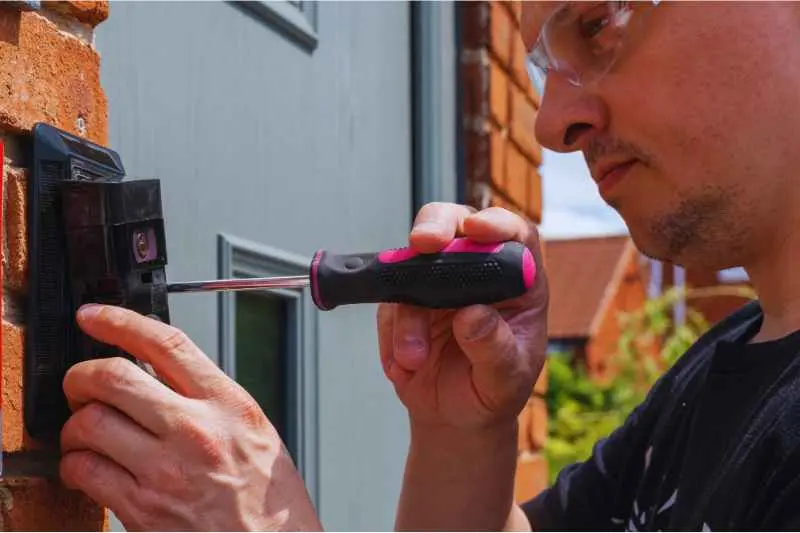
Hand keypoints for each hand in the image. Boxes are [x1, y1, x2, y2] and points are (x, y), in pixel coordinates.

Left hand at [58, 305, 322, 531]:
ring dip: (75, 424)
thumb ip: (210, 399)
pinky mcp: (142, 509)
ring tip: (85, 431)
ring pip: (90, 423)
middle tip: (80, 382)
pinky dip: (75, 465)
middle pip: (114, 377)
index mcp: (229, 405)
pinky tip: (89, 466)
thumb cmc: (269, 500)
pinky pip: (85, 472)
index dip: (121, 321)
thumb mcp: (254, 431)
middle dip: (82, 374)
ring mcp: (166, 471)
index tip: (96, 316)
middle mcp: (196, 431)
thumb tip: (162, 374)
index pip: (167, 344)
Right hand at [377, 203, 548, 430]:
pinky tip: (405, 365)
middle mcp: (476, 271)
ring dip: (408, 313)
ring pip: (412, 265)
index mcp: (516, 282)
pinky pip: (388, 304)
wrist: (456, 415)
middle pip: (456, 224)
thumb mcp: (506, 379)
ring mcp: (436, 283)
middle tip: (423, 243)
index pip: (514, 236)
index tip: (477, 229)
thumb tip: (474, 315)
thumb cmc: (493, 390)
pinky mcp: (403, 301)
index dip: (497, 223)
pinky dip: (391, 334)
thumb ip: (494, 349)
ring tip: (414, 358)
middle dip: (436, 226)